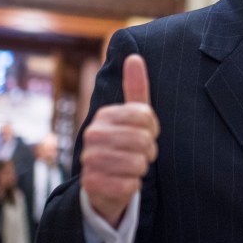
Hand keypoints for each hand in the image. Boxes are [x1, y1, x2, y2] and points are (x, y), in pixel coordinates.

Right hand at [81, 54, 159, 226]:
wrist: (104, 184)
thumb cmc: (125, 146)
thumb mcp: (133, 116)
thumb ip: (136, 88)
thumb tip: (134, 56)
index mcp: (105, 114)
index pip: (145, 116)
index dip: (153, 130)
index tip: (147, 134)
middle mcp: (93, 134)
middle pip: (143, 141)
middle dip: (149, 152)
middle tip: (141, 155)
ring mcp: (89, 159)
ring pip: (137, 164)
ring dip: (141, 169)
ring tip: (131, 168)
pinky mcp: (92, 185)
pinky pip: (130, 185)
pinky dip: (133, 186)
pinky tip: (123, 183)